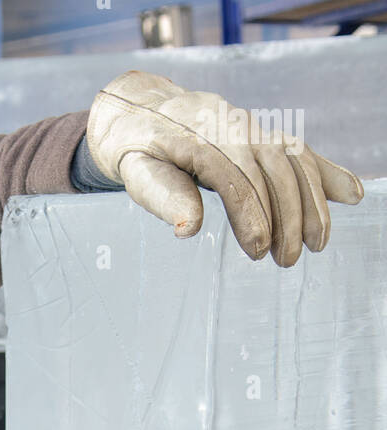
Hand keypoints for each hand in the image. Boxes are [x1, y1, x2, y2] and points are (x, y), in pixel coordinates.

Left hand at [86, 70, 363, 266]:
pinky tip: (351, 195)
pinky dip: (326, 173)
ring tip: (318, 243)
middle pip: (271, 167)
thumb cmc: (137, 151)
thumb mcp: (136, 173)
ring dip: (312, 201)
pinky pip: (299, 151)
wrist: (142, 110)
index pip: (233, 176)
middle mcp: (231, 124)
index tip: (258, 252)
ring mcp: (251, 126)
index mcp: (197, 135)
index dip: (250, 214)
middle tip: (289, 260)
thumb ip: (162, 197)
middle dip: (287, 215)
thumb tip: (187, 230)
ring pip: (292, 158)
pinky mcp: (262, 133)